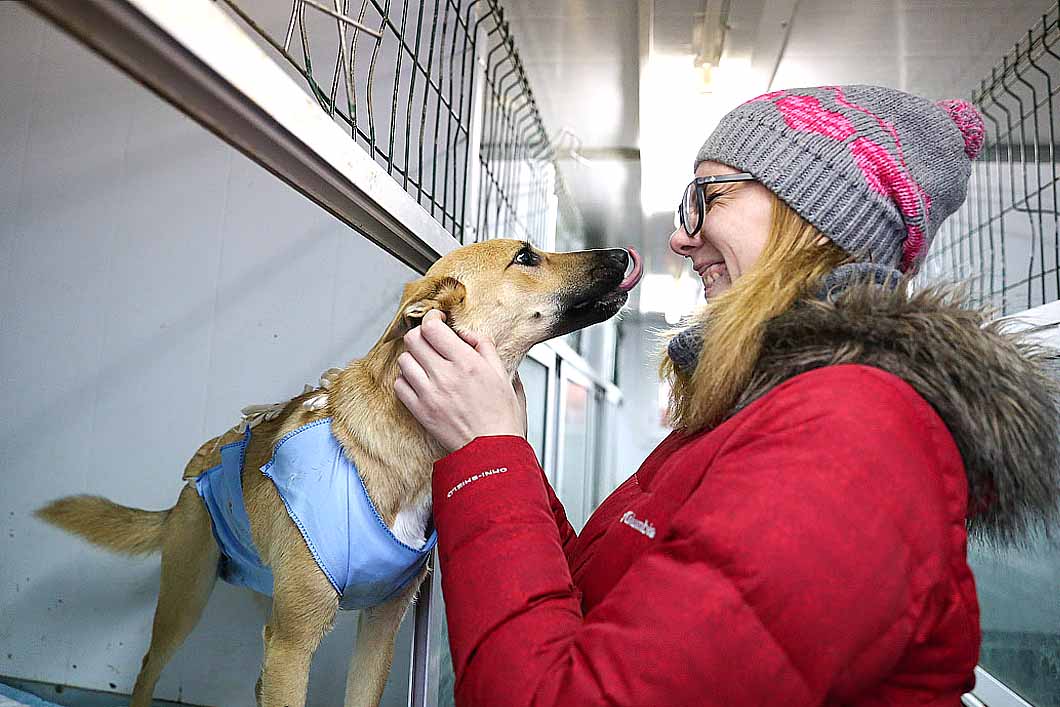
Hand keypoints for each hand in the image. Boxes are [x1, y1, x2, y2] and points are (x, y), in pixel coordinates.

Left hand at [395, 310, 525, 453]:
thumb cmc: (501, 417)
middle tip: (431, 340)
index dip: (432, 318)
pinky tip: (420, 382)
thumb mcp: (503, 374)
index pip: (432, 328)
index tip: (437, 320)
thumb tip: (466, 334)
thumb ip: (485, 347)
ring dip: (414, 357)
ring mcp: (429, 394)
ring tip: (426, 363)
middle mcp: (445, 376)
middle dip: (422, 335)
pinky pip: (399, 385)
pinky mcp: (419, 410)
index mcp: (467, 363)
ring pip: (404, 360)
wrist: (493, 451)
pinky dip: (406, 380)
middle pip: (413, 339)